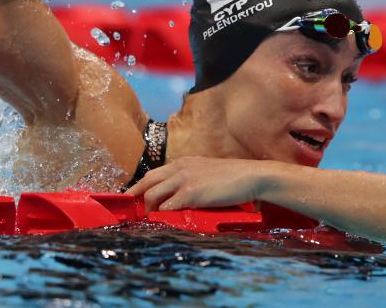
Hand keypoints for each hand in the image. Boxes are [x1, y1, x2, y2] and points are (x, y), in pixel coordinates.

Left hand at [125, 156, 268, 212]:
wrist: (250, 177)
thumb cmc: (233, 178)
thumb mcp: (206, 171)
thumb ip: (191, 178)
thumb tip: (180, 194)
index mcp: (183, 163)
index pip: (153, 173)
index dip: (141, 186)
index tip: (134, 197)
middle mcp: (179, 168)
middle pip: (146, 181)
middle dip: (136, 196)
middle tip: (134, 211)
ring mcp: (184, 180)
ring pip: (152, 194)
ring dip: (149, 210)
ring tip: (151, 220)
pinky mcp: (191, 193)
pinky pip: (167, 206)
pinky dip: (162, 215)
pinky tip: (163, 222)